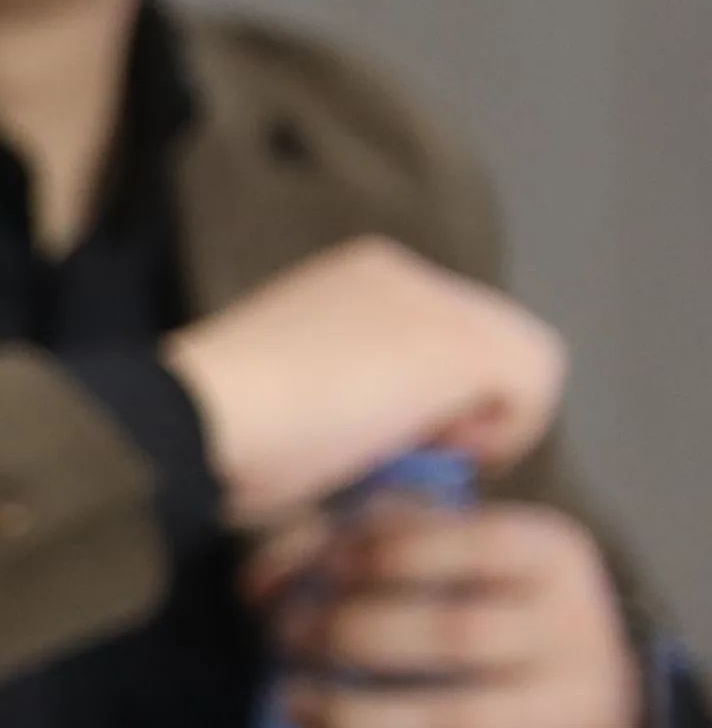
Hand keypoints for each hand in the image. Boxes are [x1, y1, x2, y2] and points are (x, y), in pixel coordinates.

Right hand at [165, 238, 570, 530]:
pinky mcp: (465, 341)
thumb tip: (382, 440)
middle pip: (482, 347)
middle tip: (387, 454)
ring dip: (475, 420)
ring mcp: (435, 299)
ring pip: (515, 364)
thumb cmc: (210, 431)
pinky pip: (536, 386)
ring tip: (406, 453)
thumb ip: (338, 391)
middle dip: (454, 408)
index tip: (364, 442)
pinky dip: (503, 432)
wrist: (190, 418)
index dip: (419, 401)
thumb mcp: (279, 395)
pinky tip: (431, 449)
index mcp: (348, 279)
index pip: (430, 340)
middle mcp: (399, 272)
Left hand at [254, 494, 661, 727]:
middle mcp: (573, 628)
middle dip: (347, 637)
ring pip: (450, 726)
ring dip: (351, 721)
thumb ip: (361, 546)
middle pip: (450, 634)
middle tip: (285, 641)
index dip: (368, 556)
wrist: (590, 703)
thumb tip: (262, 581)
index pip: (456, 543)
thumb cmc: (488, 612)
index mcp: (549, 554)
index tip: (315, 572)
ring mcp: (573, 710)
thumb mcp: (454, 559)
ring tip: (293, 710)